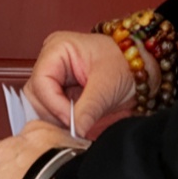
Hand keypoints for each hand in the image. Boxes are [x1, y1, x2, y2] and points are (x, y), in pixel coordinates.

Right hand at [25, 31, 152, 139]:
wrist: (141, 71)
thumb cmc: (126, 64)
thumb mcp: (107, 86)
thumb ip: (88, 108)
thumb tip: (74, 130)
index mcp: (57, 48)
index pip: (42, 81)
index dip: (54, 104)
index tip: (71, 121)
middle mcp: (51, 61)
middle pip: (36, 94)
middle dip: (53, 113)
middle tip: (73, 127)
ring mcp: (54, 76)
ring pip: (40, 105)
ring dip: (56, 119)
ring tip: (76, 126)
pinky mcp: (60, 92)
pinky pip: (51, 111)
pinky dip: (61, 121)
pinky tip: (75, 125)